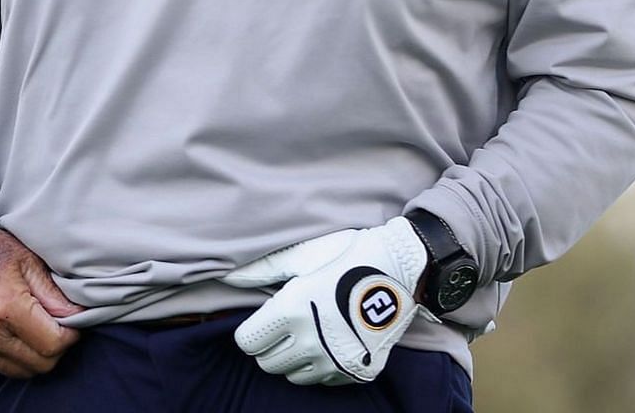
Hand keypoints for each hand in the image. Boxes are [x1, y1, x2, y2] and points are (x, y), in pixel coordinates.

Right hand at [0, 222, 83, 377]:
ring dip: (37, 355)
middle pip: (40, 364)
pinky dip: (16, 356)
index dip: (71, 335)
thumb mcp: (30, 261)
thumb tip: (78, 316)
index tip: (74, 322)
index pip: (53, 344)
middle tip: (59, 326)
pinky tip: (18, 332)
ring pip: (22, 371)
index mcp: (6, 307)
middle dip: (57, 347)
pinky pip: (0, 366)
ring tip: (39, 328)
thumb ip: (54, 294)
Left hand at [224, 218, 429, 385]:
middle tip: (291, 324)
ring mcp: (335, 360)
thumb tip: (226, 277)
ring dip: (297, 358)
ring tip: (314, 332)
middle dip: (273, 345)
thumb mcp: (306, 254)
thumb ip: (263, 269)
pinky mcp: (357, 371)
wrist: (407, 267)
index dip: (254, 329)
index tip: (269, 318)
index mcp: (292, 310)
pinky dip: (324, 366)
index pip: (247, 342)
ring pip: (293, 376)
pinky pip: (324, 381)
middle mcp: (311, 341)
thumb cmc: (352, 254)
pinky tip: (335, 341)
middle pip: (267, 364)